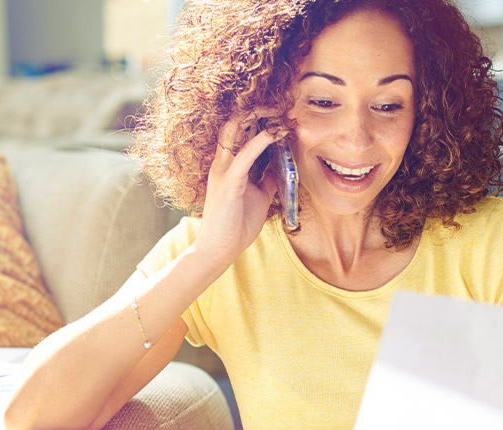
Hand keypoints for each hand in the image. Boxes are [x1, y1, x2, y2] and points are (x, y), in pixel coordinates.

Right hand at [193, 107, 285, 262]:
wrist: (219, 249)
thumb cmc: (236, 224)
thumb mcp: (259, 196)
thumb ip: (267, 179)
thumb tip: (282, 167)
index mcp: (228, 165)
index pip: (239, 131)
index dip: (259, 119)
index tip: (282, 115)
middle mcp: (223, 162)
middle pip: (235, 124)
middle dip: (257, 110)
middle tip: (282, 106)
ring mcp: (223, 170)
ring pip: (234, 130)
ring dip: (258, 118)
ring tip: (279, 112)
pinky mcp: (229, 182)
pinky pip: (244, 154)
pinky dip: (260, 140)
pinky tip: (275, 133)